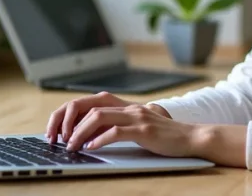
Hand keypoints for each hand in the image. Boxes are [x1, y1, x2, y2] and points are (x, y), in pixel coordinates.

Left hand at [64, 104, 197, 156]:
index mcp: (126, 107)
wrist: (191, 137)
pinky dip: (99, 140)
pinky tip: (91, 148)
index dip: (72, 115)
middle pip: (90, 108)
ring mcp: (137, 117)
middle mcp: (129, 108)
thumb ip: (119, 127)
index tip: (60, 131)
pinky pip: (116, 132)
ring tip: (72, 146)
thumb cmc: (165, 137)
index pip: (91, 103)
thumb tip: (91, 137)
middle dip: (70, 123)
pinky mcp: (144, 131)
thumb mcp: (138, 128)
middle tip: (60, 140)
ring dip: (80, 132)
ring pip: (99, 117)